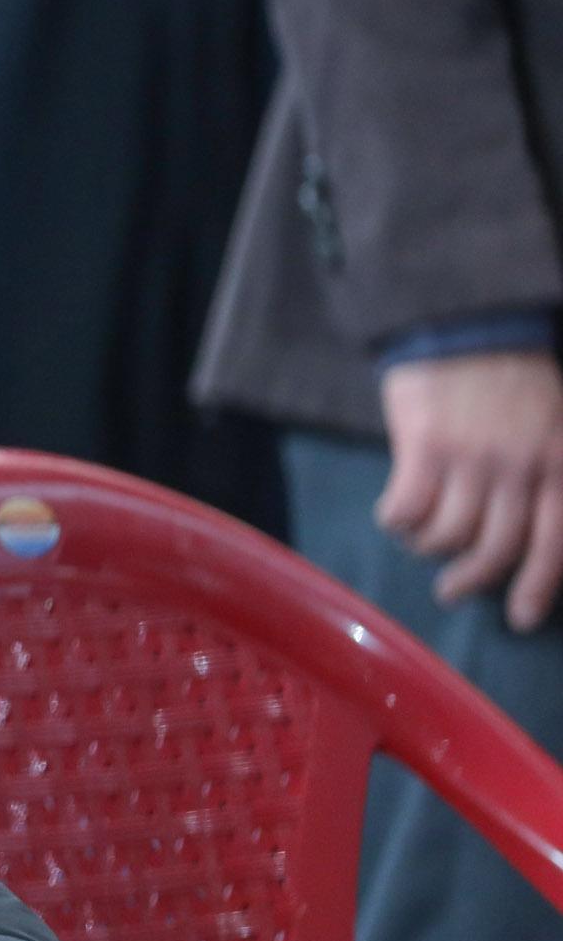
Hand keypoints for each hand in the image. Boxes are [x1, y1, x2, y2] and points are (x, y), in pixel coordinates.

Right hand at [378, 349, 562, 628]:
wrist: (466, 322)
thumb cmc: (516, 376)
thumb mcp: (558, 425)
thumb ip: (550, 474)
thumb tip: (536, 533)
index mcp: (558, 463)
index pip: (555, 542)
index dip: (537, 587)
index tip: (519, 618)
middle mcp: (519, 468)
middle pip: (496, 548)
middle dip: (472, 580)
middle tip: (453, 591)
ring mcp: (470, 459)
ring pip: (448, 534)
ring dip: (429, 547)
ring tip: (420, 541)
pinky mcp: (423, 447)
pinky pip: (406, 508)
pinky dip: (398, 522)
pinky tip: (394, 516)